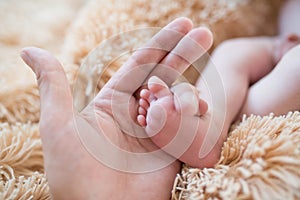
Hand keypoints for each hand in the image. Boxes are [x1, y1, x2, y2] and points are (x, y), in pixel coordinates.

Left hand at [21, 17, 212, 198]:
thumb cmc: (75, 174)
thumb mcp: (58, 125)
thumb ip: (53, 85)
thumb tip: (28, 51)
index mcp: (113, 104)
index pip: (141, 64)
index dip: (161, 43)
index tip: (183, 24)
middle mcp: (137, 114)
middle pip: (165, 75)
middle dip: (185, 52)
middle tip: (204, 33)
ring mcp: (157, 131)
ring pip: (179, 100)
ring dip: (183, 95)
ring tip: (178, 104)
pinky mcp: (173, 149)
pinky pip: (190, 125)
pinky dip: (193, 116)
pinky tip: (194, 112)